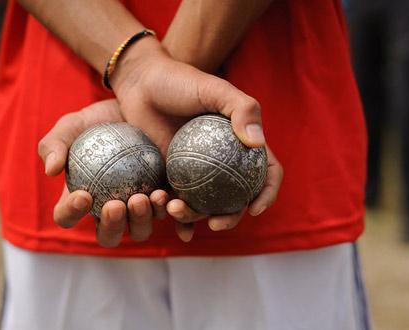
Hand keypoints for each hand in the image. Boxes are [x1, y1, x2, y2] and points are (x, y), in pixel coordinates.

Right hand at [37, 99, 169, 246]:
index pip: (67, 216)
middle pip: (108, 235)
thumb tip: (51, 171)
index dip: (71, 213)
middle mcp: (109, 211)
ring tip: (142, 198)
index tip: (83, 194)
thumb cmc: (99, 121)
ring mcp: (138, 208)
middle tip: (116, 204)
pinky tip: (169, 199)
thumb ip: (54, 144)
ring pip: (140, 230)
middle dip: (111, 226)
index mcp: (80, 200)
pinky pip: (168, 214)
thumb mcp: (72, 125)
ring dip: (141, 221)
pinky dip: (170, 214)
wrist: (136, 107)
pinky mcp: (163, 199)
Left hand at [110, 39, 281, 240]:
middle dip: (230, 218)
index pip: (265, 173)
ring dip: (195, 217)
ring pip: (204, 205)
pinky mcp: (171, 176)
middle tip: (215, 223)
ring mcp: (197, 172)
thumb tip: (258, 143)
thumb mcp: (215, 89)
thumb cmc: (181, 81)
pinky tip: (170, 221)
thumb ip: (242, 109)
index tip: (255, 208)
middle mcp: (222, 162)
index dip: (267, 194)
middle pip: (236, 199)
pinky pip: (177, 201)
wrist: (142, 83)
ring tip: (175, 209)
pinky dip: (176, 216)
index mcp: (241, 143)